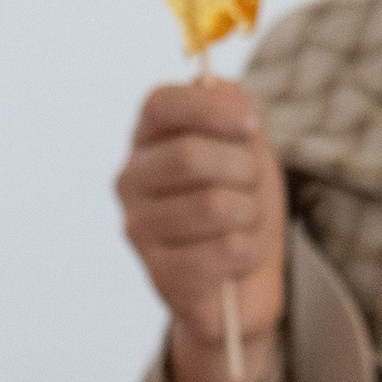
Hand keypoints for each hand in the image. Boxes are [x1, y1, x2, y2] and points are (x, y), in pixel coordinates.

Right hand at [116, 80, 286, 381]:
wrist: (245, 286)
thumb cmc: (243, 207)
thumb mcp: (246, 148)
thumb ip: (232, 111)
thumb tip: (225, 95)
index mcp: (147, 140)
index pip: (161, 103)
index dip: (210, 109)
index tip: (250, 127)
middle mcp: (130, 180)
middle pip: (189, 155)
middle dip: (242, 171)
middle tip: (250, 189)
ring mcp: (138, 230)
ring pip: (214, 205)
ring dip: (250, 215)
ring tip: (243, 226)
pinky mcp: (159, 276)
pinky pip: (224, 250)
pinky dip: (249, 253)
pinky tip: (236, 261)